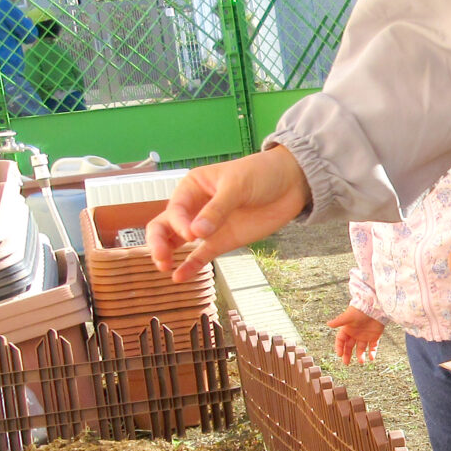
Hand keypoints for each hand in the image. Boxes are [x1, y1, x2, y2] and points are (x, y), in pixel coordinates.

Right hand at [147, 145, 310, 282]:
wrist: (291, 183)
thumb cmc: (261, 174)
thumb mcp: (237, 185)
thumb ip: (217, 209)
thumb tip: (196, 234)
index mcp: (193, 186)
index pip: (175, 208)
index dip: (178, 223)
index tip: (192, 234)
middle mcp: (195, 207)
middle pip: (166, 225)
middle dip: (159, 241)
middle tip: (161, 258)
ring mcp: (208, 226)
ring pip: (178, 242)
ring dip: (168, 254)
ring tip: (164, 268)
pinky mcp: (222, 241)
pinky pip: (201, 256)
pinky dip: (190, 266)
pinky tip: (179, 277)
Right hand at [328, 307, 384, 364]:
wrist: (375, 306)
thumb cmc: (360, 310)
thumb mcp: (348, 316)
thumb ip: (339, 322)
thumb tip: (328, 324)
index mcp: (347, 329)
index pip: (341, 340)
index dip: (339, 347)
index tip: (339, 354)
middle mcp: (355, 334)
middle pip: (349, 347)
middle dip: (347, 355)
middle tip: (346, 363)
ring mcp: (365, 336)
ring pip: (361, 349)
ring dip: (360, 355)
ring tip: (361, 361)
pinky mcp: (374, 336)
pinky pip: (373, 347)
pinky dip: (372, 353)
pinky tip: (371, 358)